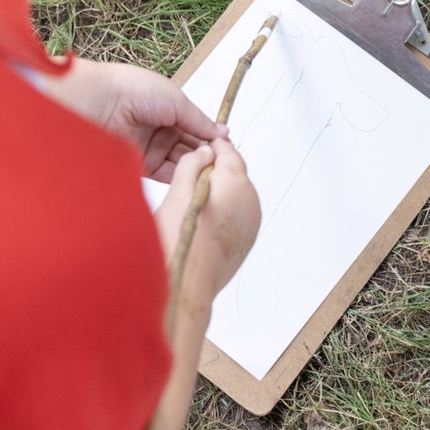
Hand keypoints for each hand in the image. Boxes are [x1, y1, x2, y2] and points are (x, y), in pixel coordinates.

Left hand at [40, 58, 225, 179]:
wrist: (98, 103)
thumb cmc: (134, 90)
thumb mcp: (176, 100)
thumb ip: (199, 120)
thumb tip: (222, 132)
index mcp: (167, 107)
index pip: (195, 126)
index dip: (211, 136)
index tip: (227, 146)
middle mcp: (159, 128)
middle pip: (190, 145)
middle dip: (206, 153)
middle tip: (224, 161)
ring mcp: (151, 147)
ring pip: (181, 161)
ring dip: (197, 165)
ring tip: (213, 168)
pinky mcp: (141, 165)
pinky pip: (167, 173)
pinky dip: (183, 175)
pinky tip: (197, 175)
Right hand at [155, 139, 260, 314]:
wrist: (187, 282)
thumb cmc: (180, 239)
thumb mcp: (178, 190)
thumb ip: (192, 163)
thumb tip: (204, 153)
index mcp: (235, 182)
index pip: (228, 151)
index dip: (212, 147)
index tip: (200, 147)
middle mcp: (249, 200)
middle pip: (233, 174)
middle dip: (214, 172)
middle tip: (187, 178)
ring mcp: (251, 221)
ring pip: (235, 195)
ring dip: (218, 193)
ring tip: (191, 204)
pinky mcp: (246, 239)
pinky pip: (236, 215)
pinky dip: (222, 213)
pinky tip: (201, 222)